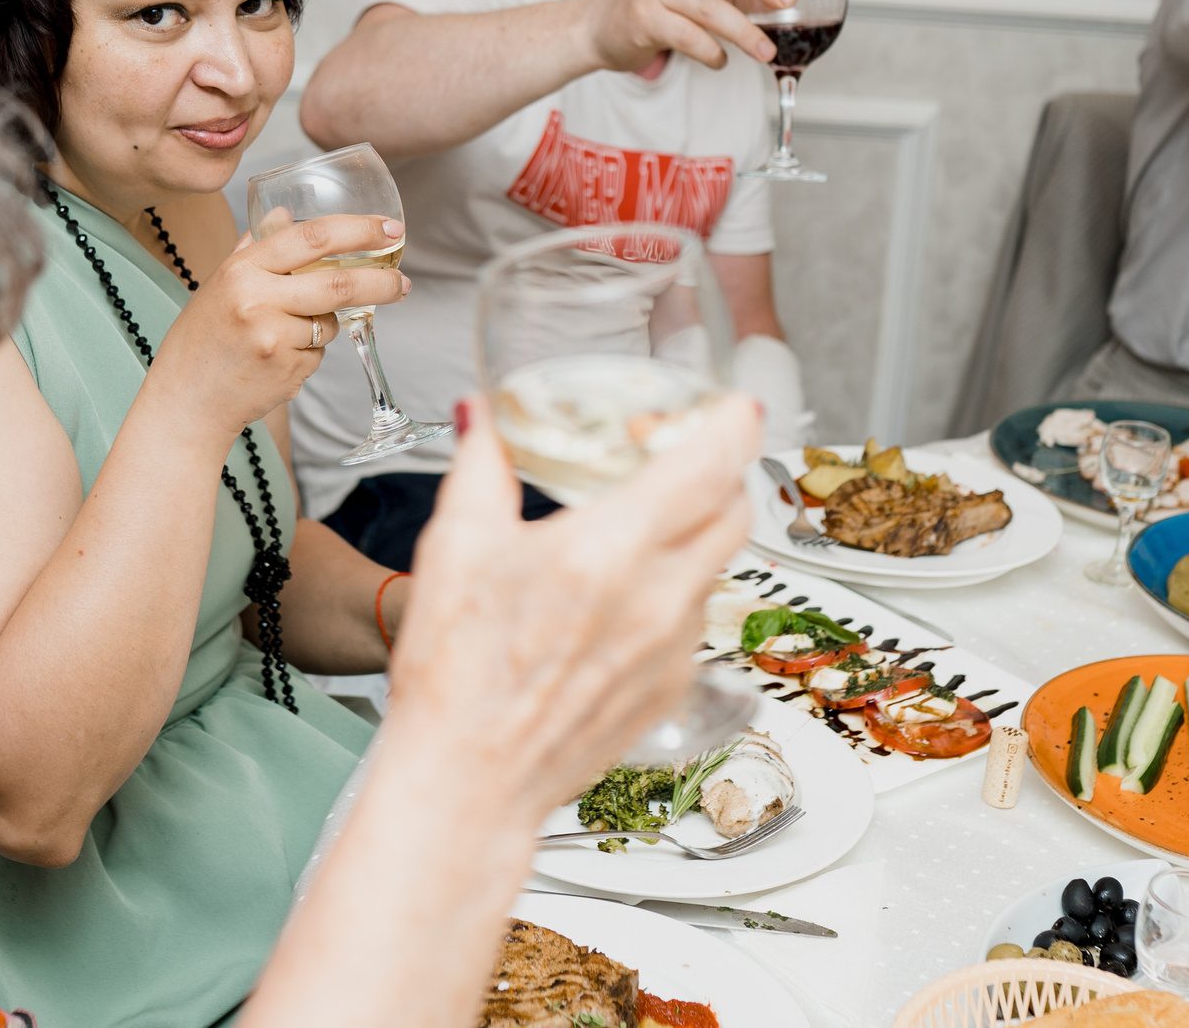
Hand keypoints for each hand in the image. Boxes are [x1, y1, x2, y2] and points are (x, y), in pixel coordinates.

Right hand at [148, 215, 408, 433]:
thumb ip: (254, 248)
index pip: (311, 237)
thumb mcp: (220, 283)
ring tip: (286, 337)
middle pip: (339, 283)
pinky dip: (309, 354)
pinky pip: (319, 354)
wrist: (186, 401)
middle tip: (403, 283)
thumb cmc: (203, 338)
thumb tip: (285, 214)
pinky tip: (275, 361)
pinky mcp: (287, 371)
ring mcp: (273, 338)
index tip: (389, 230)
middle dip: (381, 282)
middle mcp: (257, 300)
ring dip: (325, 326)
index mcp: (241, 269)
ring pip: (330, 323)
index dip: (358, 230)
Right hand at [383, 393, 758, 816]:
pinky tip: (622, 596)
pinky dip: (674, 590)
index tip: (733, 404)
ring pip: (716, 564)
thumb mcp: (455, 547)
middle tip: (681, 457)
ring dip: (694, 533)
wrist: (468, 783)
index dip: (731, 423)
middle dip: (719, 471)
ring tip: (640, 528)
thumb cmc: (457, 676)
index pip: (709, 464)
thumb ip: (482, 467)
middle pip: (734, 510)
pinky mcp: (672, 687)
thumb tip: (484, 419)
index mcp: (610, 550)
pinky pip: (694, 618)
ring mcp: (673, 647)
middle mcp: (658, 598)